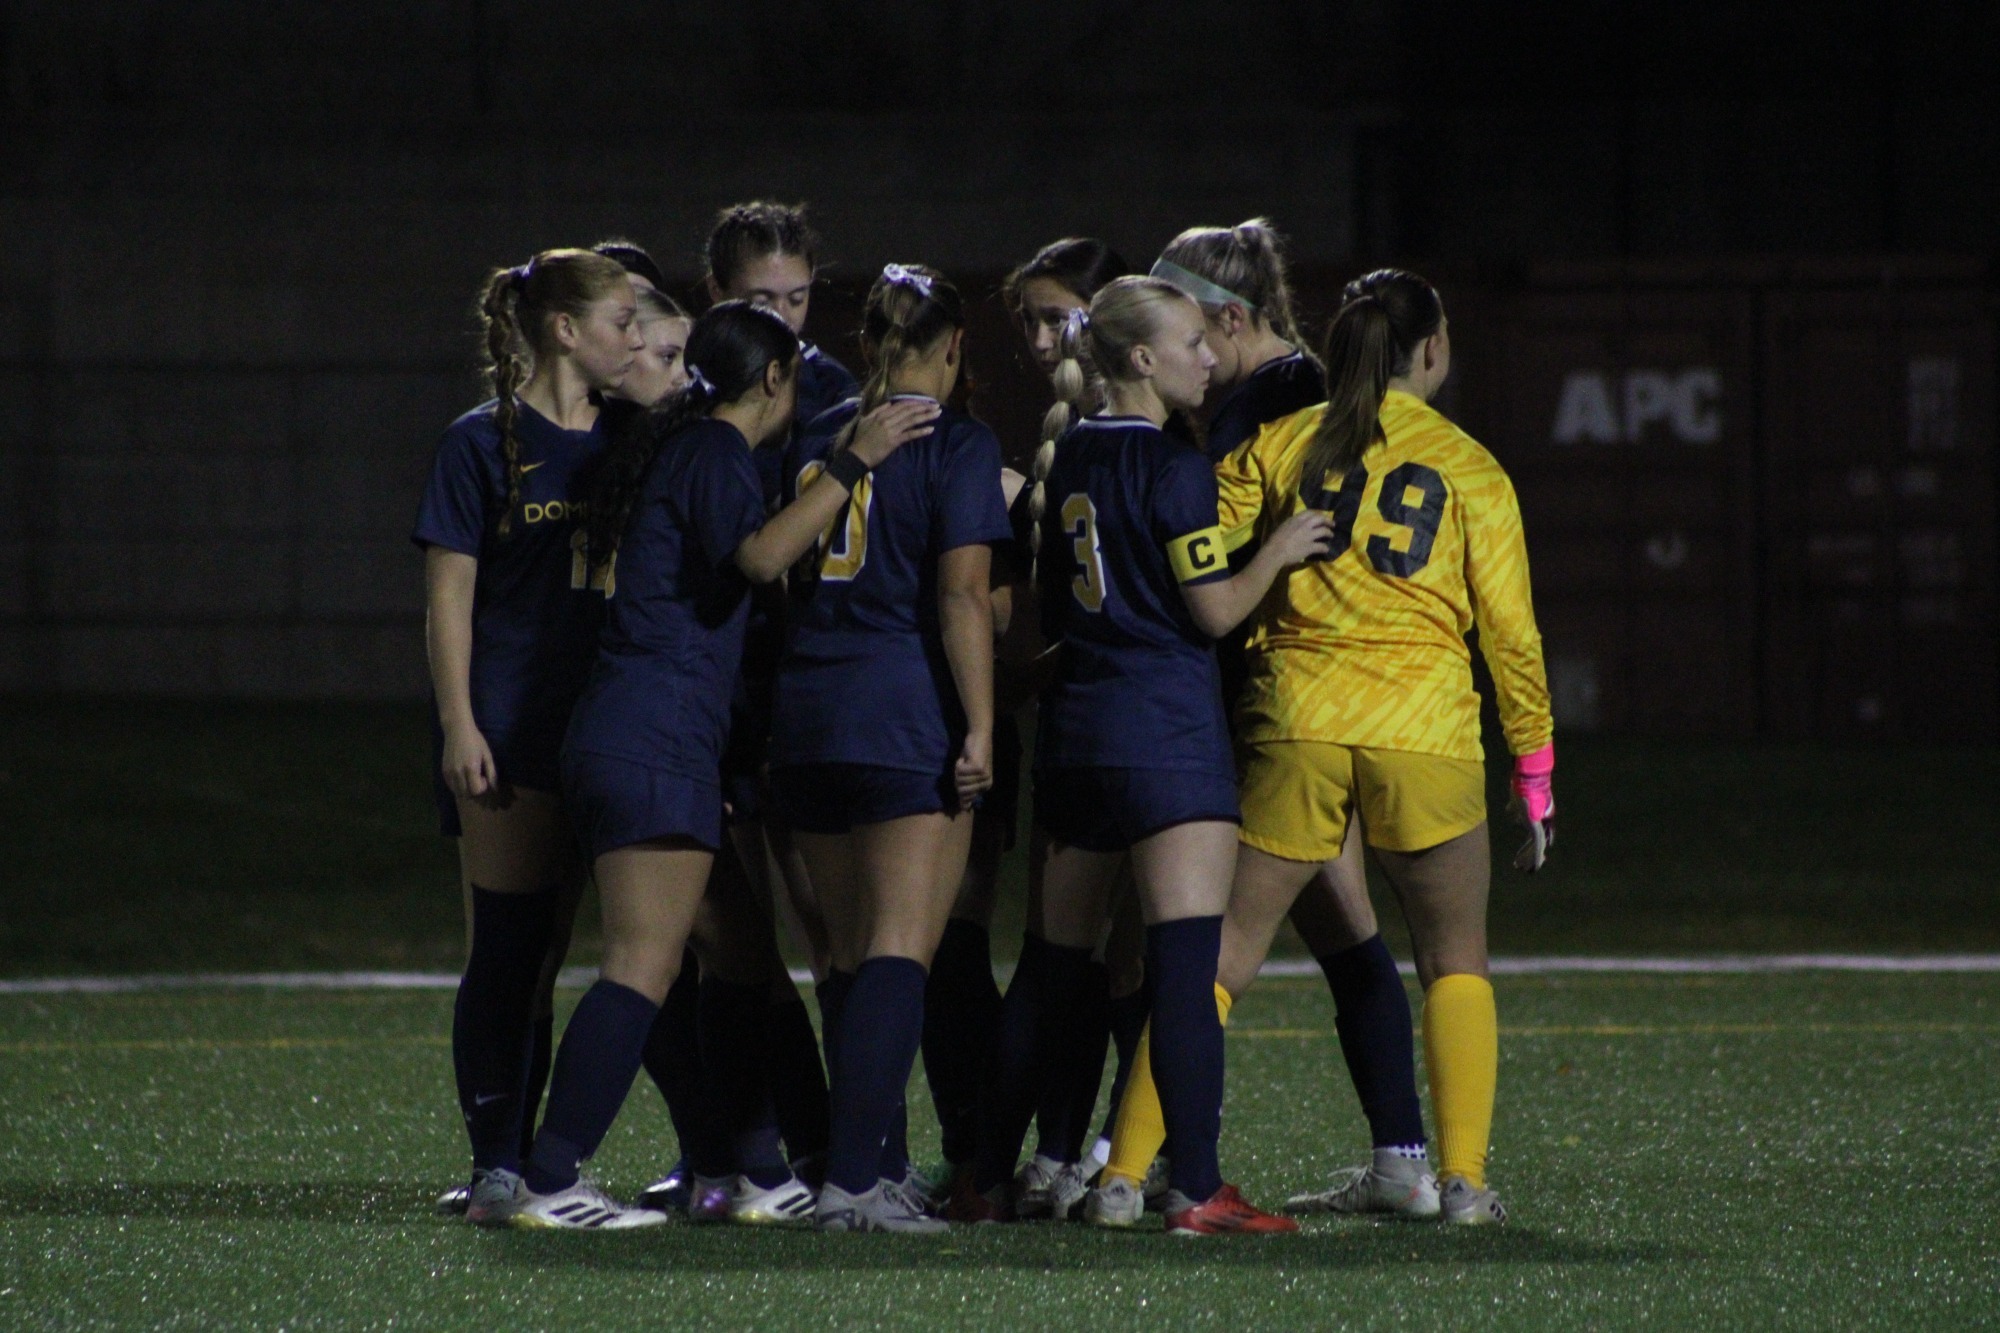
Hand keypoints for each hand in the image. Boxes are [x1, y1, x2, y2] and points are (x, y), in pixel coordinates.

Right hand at [441, 722, 499, 799]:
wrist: (457, 730)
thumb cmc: (476, 741)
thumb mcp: (487, 755)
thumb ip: (492, 773)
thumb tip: (495, 788)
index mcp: (471, 768)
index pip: (475, 790)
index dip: (482, 787)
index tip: (484, 777)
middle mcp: (458, 772)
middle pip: (466, 794)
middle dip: (474, 790)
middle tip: (477, 778)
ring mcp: (449, 772)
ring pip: (457, 792)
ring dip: (465, 789)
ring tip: (469, 777)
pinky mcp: (443, 771)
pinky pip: (451, 786)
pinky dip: (457, 786)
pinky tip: (462, 776)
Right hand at [847, 398, 940, 466]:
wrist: (857, 455)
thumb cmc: (860, 439)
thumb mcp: (865, 420)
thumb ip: (877, 410)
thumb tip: (889, 403)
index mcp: (881, 414)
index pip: (901, 405)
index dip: (915, 402)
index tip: (926, 402)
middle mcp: (887, 419)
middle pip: (909, 410)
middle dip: (924, 407)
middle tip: (937, 406)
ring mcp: (891, 430)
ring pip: (912, 420)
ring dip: (926, 416)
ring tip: (938, 414)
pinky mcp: (894, 441)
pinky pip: (910, 435)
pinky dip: (921, 431)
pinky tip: (931, 429)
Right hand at [954, 729, 993, 811]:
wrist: (979, 738)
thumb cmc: (972, 756)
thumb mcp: (968, 776)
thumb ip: (966, 791)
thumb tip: (963, 808)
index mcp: (985, 787)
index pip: (965, 797)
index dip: (959, 785)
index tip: (965, 774)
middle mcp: (986, 783)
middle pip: (960, 790)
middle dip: (957, 778)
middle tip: (964, 767)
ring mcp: (983, 776)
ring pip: (959, 780)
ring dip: (958, 769)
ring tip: (966, 762)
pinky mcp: (978, 768)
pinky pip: (960, 771)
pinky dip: (959, 763)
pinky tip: (966, 758)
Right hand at [1264, 509, 1336, 565]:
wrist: (1274, 551)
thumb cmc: (1274, 540)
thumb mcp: (1282, 527)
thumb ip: (1291, 525)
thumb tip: (1294, 526)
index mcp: (1296, 519)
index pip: (1310, 512)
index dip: (1317, 514)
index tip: (1320, 516)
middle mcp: (1304, 525)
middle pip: (1320, 519)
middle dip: (1328, 520)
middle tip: (1332, 524)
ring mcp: (1308, 535)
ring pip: (1324, 531)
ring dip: (1329, 533)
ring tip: (1331, 535)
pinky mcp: (1310, 546)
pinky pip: (1322, 546)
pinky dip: (1325, 548)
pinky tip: (1326, 550)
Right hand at [1508, 743, 1555, 871]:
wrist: (1527, 781)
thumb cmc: (1520, 788)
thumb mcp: (1515, 801)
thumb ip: (1513, 808)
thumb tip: (1509, 813)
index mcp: (1535, 819)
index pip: (1533, 837)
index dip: (1528, 848)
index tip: (1520, 856)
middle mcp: (1540, 824)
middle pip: (1535, 844)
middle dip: (1528, 856)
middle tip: (1522, 867)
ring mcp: (1540, 826)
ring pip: (1536, 848)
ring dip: (1530, 859)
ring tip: (1524, 869)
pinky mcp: (1537, 827)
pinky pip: (1537, 846)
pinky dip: (1536, 857)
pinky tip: (1535, 866)